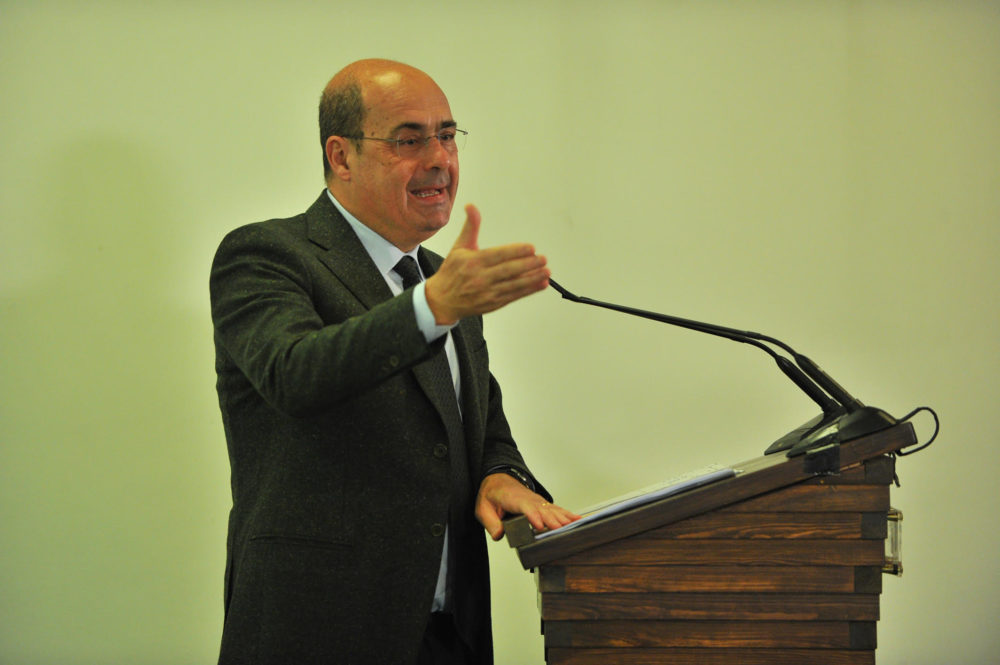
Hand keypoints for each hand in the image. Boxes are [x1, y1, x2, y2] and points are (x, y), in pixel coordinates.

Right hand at [424, 204, 550, 324]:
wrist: (442, 300)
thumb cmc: (452, 272)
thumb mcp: (459, 246)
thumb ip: (471, 227)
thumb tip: (471, 206)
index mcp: (473, 262)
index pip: (498, 255)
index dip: (515, 252)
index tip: (531, 248)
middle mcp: (480, 278)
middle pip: (508, 271)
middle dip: (528, 265)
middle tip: (543, 258)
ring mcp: (488, 292)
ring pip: (514, 284)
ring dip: (532, 278)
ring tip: (546, 271)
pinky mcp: (493, 303)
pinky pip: (514, 296)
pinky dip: (529, 290)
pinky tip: (541, 284)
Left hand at [475, 472, 580, 540]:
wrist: (497, 481)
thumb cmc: (491, 494)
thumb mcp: (483, 508)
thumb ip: (491, 523)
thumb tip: (499, 535)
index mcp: (513, 498)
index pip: (525, 507)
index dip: (533, 516)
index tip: (539, 525)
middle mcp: (528, 499)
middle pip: (543, 510)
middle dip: (553, 520)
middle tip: (562, 530)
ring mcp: (537, 501)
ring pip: (552, 509)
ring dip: (563, 518)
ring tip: (575, 525)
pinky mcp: (542, 505)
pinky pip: (557, 509)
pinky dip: (568, 514)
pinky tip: (577, 520)